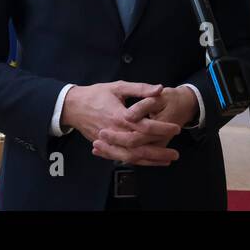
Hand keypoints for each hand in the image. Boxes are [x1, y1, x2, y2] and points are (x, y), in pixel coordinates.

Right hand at [61, 81, 180, 166]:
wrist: (73, 106)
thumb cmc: (96, 94)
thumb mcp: (118, 87)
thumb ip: (140, 89)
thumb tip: (159, 89)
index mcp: (120, 116)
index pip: (146, 126)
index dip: (162, 128)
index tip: (176, 128)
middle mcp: (115, 132)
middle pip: (140, 147)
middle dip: (159, 152)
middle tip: (176, 154)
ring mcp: (109, 142)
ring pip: (131, 156)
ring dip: (150, 161)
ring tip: (166, 161)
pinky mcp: (104, 146)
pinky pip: (121, 157)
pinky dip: (135, 162)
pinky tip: (147, 162)